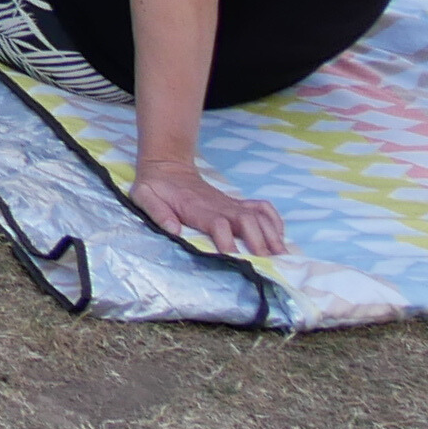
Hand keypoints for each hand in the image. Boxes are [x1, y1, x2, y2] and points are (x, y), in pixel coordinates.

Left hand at [130, 159, 281, 258]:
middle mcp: (219, 206)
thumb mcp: (144, 196)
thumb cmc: (155, 187)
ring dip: (272, 233)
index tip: (232, 256)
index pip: (217, 223)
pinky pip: (261, 208)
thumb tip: (173, 231)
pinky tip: (281, 235)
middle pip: (245, 220)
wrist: (167, 167)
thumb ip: (157, 212)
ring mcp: (230, 204)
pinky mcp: (236, 203)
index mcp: (197, 208)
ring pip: (257, 216)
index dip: (226, 239)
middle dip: (258, 240)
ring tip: (283, 254)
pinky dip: (274, 219)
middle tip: (268, 261)